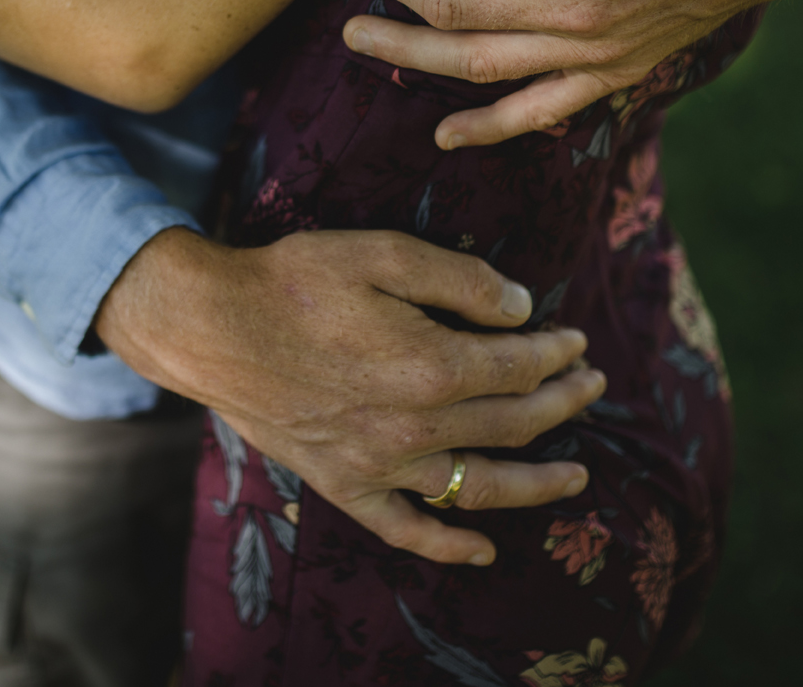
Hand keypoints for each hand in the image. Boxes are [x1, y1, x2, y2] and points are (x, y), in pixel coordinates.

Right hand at [95, 227, 604, 566]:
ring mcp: (380, 464)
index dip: (558, 353)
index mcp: (431, 365)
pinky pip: (407, 529)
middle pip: (513, 424)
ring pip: (480, 486)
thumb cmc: (293, 279)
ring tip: (578, 477)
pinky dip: (450, 545)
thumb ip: (459, 279)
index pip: (519, 366)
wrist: (210, 327)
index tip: (578, 341)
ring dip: (538, 484)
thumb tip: (522, 307)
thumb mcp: (381, 251)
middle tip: (592, 386)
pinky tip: (485, 550)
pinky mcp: (345, 484)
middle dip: (563, 404)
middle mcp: (414, 426)